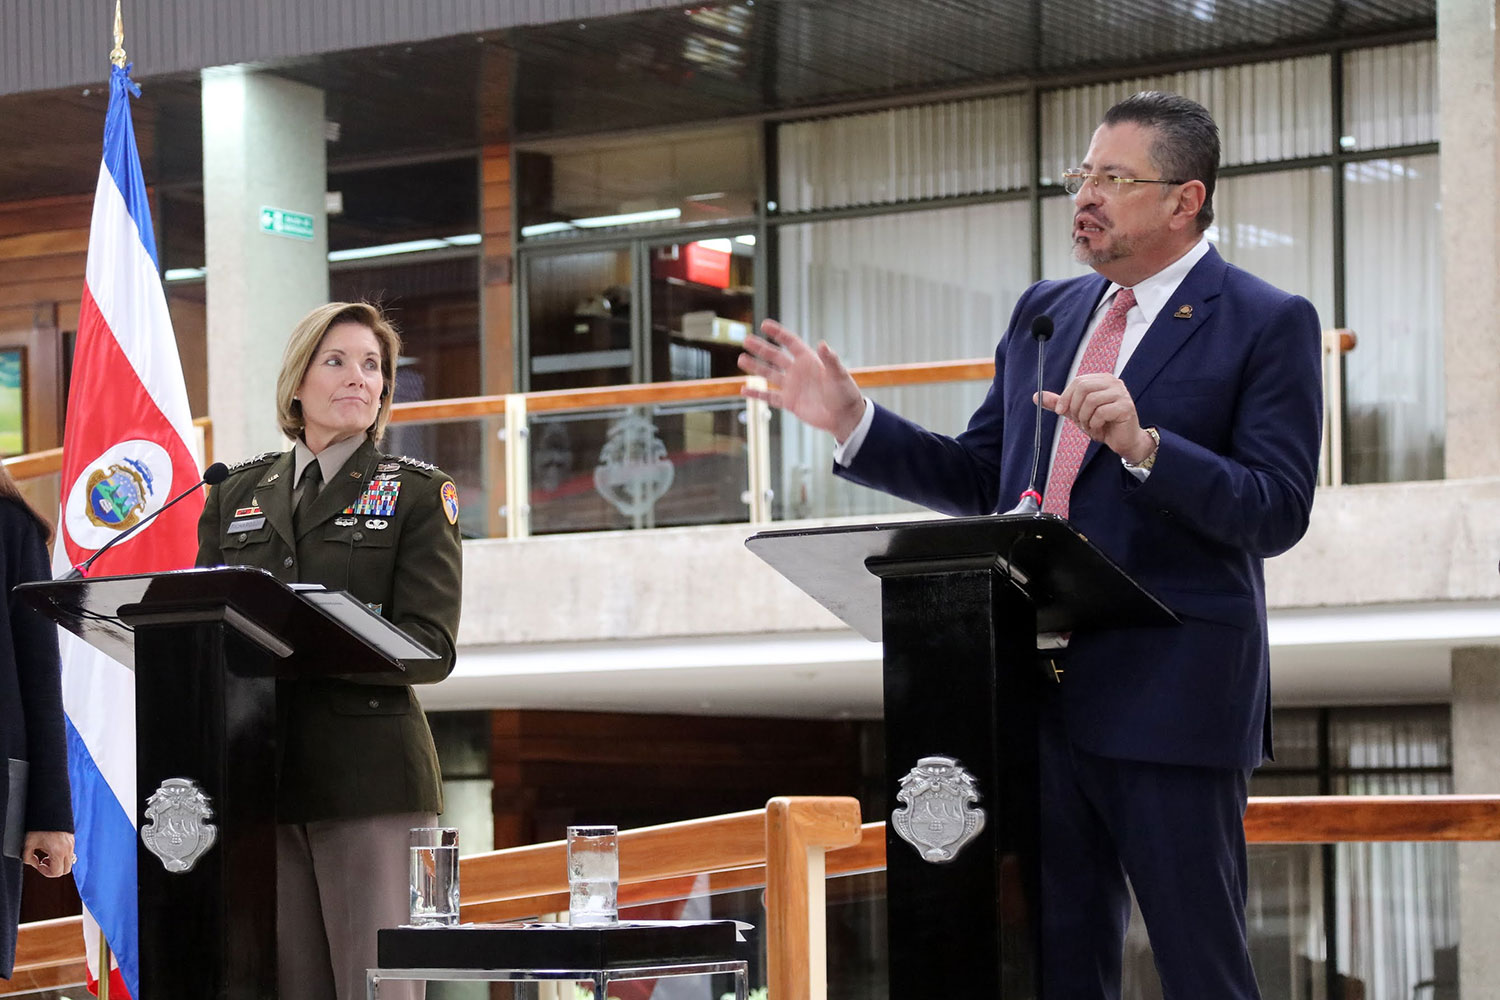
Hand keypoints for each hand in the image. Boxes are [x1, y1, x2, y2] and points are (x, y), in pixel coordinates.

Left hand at [23, 831, 74, 877]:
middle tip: (44, 861)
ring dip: (58, 863)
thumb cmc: (39, 827)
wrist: (50, 811)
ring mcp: (72, 844)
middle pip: (65, 870)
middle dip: (53, 869)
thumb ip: (28, 858)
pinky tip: (52, 848)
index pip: (57, 872)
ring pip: (68, 862)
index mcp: (58, 852)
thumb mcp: (28, 844)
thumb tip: (34, 863)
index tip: (39, 864)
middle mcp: (68, 849)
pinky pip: (69, 854)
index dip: (45, 872)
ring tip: (48, 854)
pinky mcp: (72, 840)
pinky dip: (61, 856)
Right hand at [737, 319, 865, 441]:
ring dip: (755, 367)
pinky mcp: (789, 402)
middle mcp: (798, 371)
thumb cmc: (845, 394)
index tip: (764, 325)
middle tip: (746, 340)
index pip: (791, 343)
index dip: (778, 333)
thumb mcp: (838, 375)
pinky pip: (769, 397)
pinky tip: (743, 390)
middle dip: (761, 348)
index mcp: (809, 360)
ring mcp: (792, 387)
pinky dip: (757, 395)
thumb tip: (822, 344)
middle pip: (776, 356)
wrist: (844, 417)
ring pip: (769, 374)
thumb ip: (830, 360)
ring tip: (741, 359)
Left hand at [1038, 373, 1155, 464]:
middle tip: (1079, 421)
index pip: (1078, 381)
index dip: (1066, 397)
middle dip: (1075, 408)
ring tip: (1090, 426)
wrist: (1122, 441)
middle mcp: (1113, 382)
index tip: (1060, 411)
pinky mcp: (1126, 407)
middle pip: (1083, 388)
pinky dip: (1095, 425)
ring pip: (1091, 401)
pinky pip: (1101, 413)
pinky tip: (1099, 430)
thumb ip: (1059, 403)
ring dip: (1085, 418)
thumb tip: (1037, 395)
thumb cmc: (1102, 424)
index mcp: (1102, 380)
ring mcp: (1121, 393)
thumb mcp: (1076, 412)